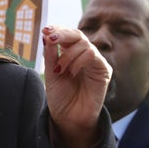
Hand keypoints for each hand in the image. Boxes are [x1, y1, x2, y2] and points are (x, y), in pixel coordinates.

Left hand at [41, 25, 111, 147]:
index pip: (67, 36)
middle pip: (77, 35)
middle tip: (50, 37)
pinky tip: (71, 73)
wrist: (68, 118)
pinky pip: (93, 55)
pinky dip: (79, 61)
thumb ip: (51, 55)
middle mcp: (84, 56)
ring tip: (60, 70)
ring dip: (68, 55)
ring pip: (84, 44)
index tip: (45, 29)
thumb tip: (46, 35)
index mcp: (71, 55)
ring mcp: (95, 62)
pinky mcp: (103, 70)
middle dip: (62, 34)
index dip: (57, 30)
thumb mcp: (51, 73)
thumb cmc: (60, 97)